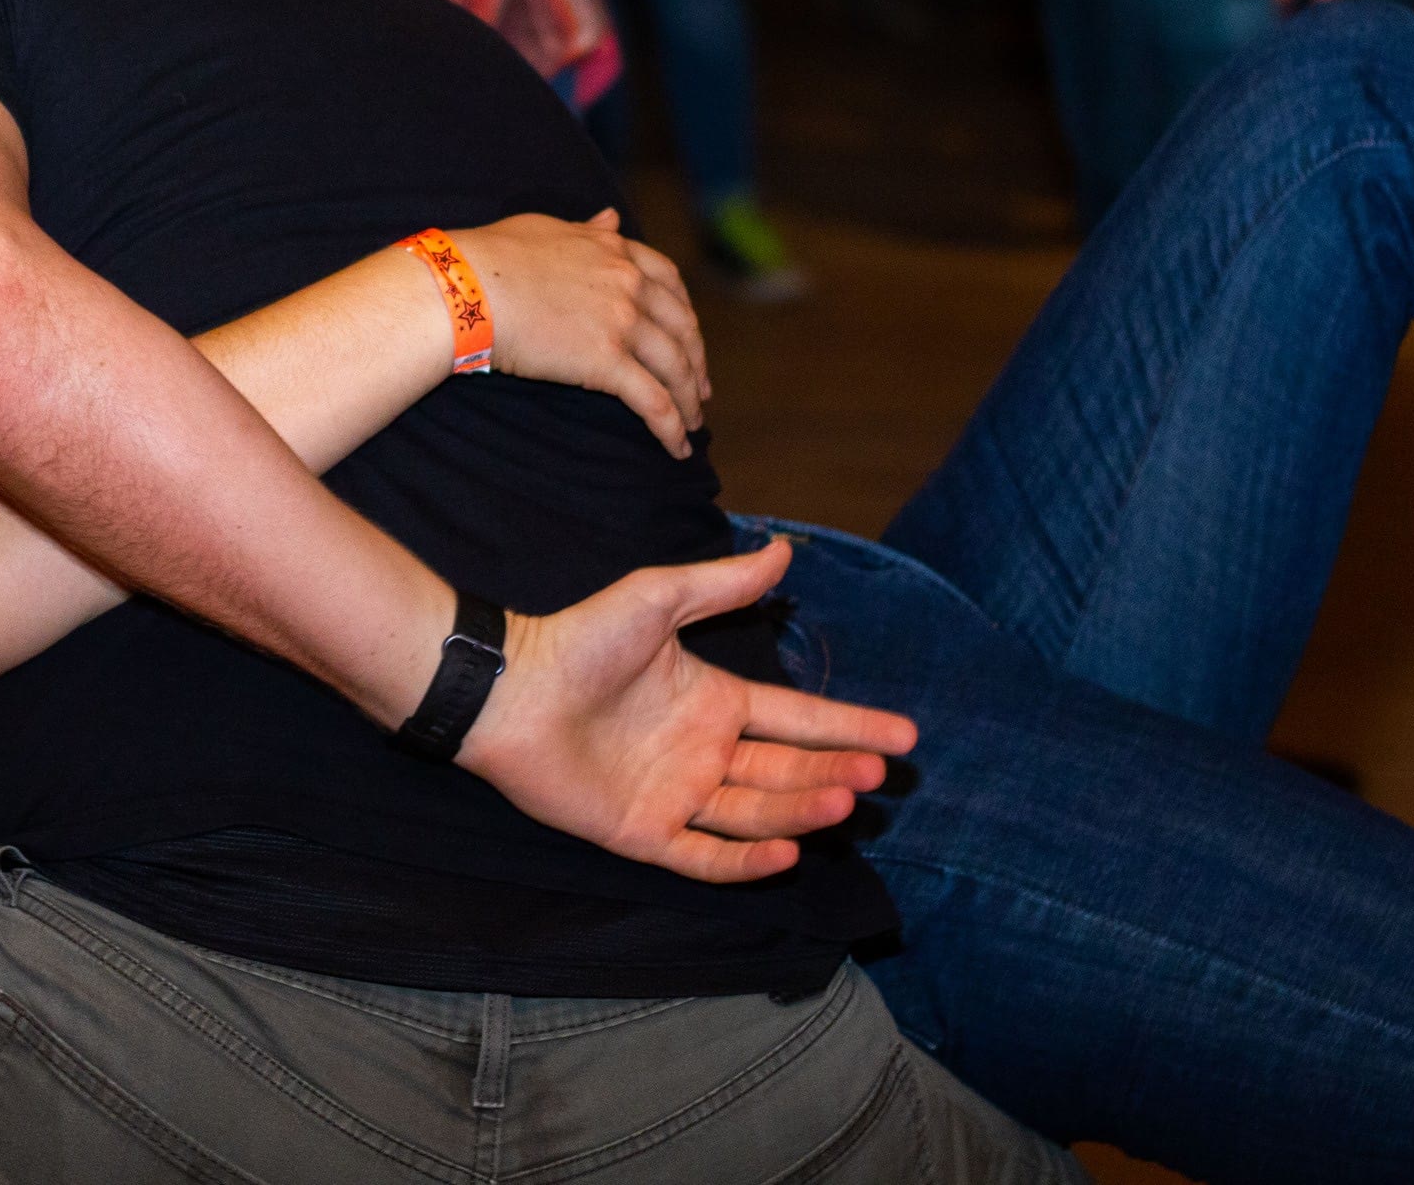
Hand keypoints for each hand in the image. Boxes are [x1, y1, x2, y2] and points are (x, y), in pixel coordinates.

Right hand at [450, 210, 707, 455]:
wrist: (468, 287)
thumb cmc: (493, 257)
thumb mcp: (550, 230)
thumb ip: (589, 230)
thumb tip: (611, 218)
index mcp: (616, 252)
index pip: (670, 283)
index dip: (685, 314)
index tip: (688, 336)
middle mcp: (629, 285)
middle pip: (682, 328)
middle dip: (695, 362)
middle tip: (699, 389)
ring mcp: (622, 323)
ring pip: (675, 368)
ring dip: (688, 400)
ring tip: (692, 423)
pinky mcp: (607, 363)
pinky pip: (653, 401)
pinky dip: (671, 427)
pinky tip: (678, 447)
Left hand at [457, 538, 917, 885]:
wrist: (508, 688)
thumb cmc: (578, 639)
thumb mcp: (658, 600)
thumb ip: (722, 586)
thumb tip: (782, 552)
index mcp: (714, 701)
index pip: (798, 719)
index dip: (851, 726)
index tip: (905, 735)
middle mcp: (703, 753)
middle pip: (786, 770)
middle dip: (836, 772)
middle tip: (878, 775)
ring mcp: (676, 796)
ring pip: (756, 812)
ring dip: (801, 810)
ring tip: (843, 800)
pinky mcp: (643, 833)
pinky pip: (705, 858)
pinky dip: (746, 861)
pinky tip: (787, 853)